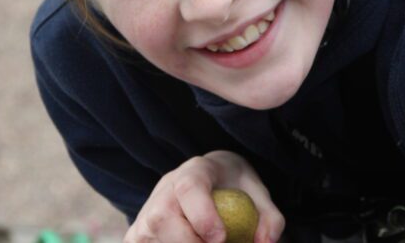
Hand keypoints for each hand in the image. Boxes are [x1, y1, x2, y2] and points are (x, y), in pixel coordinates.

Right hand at [125, 150, 284, 242]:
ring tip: (206, 242)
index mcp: (195, 170)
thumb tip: (266, 242)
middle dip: (190, 242)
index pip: (189, 188)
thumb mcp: (257, 192)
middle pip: (163, 218)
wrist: (208, 179)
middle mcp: (164, 188)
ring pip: (149, 236)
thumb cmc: (233, 186)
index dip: (201, 215)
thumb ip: (269, 216)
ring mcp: (146, 211)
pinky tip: (190, 242)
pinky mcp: (136, 234)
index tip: (220, 238)